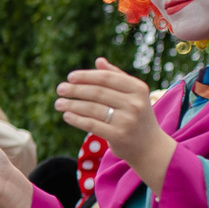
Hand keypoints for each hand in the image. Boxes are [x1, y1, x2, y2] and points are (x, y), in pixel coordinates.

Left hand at [55, 59, 172, 190]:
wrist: (150, 147)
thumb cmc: (137, 116)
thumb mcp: (133, 95)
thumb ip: (117, 77)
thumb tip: (99, 61)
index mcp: (138, 88)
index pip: (107, 78)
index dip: (86, 76)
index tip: (70, 77)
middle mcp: (134, 103)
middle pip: (97, 93)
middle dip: (75, 90)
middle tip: (60, 89)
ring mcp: (127, 120)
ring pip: (92, 108)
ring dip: (71, 105)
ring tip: (58, 103)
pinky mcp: (118, 135)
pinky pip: (91, 124)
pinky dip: (76, 119)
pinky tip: (66, 116)